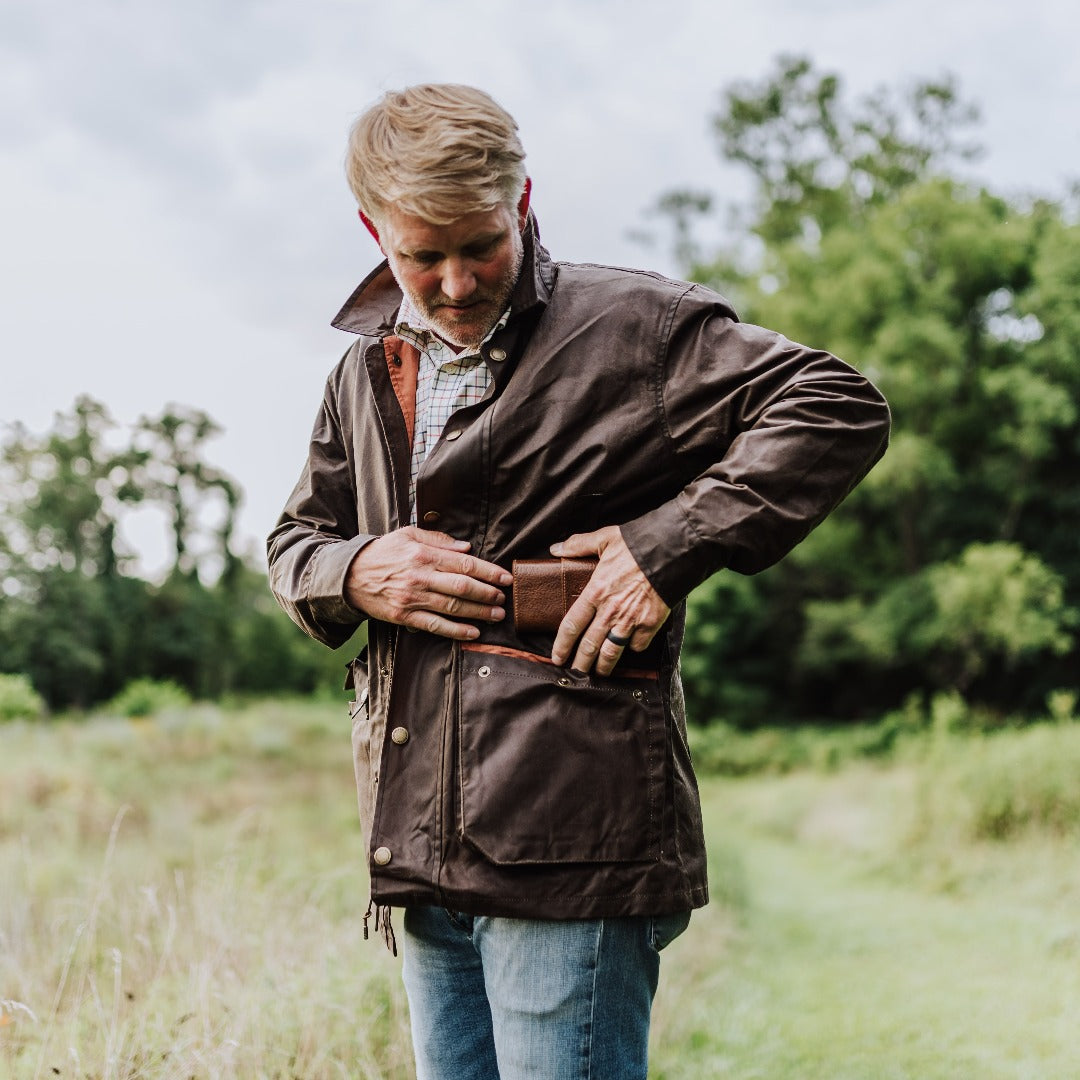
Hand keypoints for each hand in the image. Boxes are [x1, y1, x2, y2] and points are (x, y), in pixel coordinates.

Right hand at [345, 527, 511, 639]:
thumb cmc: (383, 552)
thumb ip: (439, 539)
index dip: (489, 572)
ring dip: (479, 613)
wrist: (349, 575)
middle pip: (463, 587)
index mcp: (424, 555)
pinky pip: (435, 626)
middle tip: (504, 598)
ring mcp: (412, 598)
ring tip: (496, 615)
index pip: (464, 564)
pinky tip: (473, 632)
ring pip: (453, 608)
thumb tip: (466, 548)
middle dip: (488, 594)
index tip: (505, 578)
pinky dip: (456, 631)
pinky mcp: (404, 616)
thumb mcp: (408, 535)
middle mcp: (420, 577)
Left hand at [549, 526, 669, 675]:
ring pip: (612, 652)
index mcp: (595, 592)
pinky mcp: (650, 625)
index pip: (571, 625)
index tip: (557, 657)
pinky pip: (637, 645)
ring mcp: (631, 620)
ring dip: (603, 666)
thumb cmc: (636, 544)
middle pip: (589, 646)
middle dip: (580, 664)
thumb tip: (556, 549)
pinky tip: (629, 648)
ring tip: (598, 674)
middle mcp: (610, 611)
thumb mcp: (604, 539)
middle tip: (574, 673)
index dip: (562, 645)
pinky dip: (633, 648)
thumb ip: (578, 545)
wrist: (671, 551)